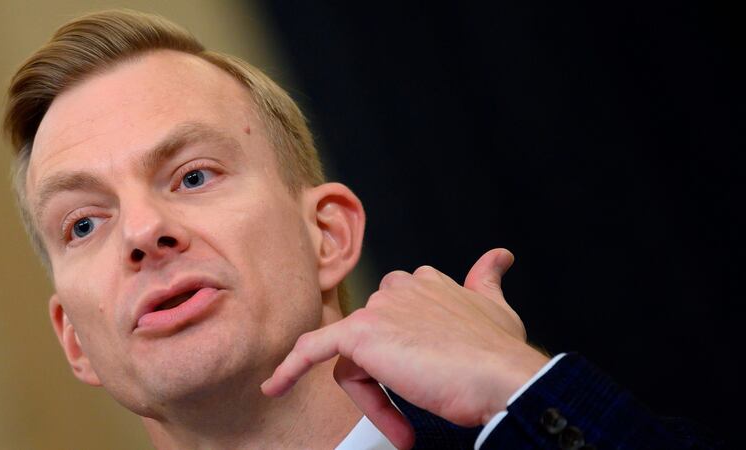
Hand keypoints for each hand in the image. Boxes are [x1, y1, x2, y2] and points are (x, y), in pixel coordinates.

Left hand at [261, 249, 549, 448]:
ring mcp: (380, 309)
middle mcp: (400, 287)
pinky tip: (275, 386)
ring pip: (355, 357)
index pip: (395, 317)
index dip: (406, 354)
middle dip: (387, 374)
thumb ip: (488, 280)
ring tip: (405, 425)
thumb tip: (500, 257)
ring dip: (373, 395)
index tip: (428, 379)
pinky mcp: (361, 335)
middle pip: (371, 338)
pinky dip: (290, 368)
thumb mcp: (498, 309)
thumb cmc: (500, 355)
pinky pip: (312, 350)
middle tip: (418, 402)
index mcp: (426, 282)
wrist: (503, 378)